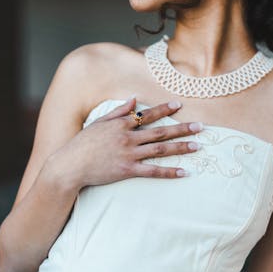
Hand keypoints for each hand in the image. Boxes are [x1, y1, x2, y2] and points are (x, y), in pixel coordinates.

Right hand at [54, 96, 202, 188]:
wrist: (71, 165)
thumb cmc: (83, 143)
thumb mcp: (100, 122)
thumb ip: (119, 111)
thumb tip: (133, 99)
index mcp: (122, 124)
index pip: (148, 114)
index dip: (164, 109)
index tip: (180, 104)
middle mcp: (128, 137)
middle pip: (160, 131)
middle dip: (182, 128)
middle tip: (201, 127)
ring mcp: (129, 154)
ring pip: (161, 150)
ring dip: (181, 147)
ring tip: (197, 146)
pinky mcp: (128, 170)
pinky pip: (153, 171)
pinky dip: (169, 172)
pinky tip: (184, 172)